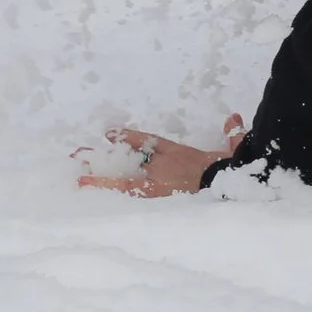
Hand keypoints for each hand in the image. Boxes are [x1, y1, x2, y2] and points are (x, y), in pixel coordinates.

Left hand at [77, 114, 244, 196]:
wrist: (222, 183)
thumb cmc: (227, 171)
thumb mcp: (231, 152)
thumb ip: (233, 134)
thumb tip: (234, 116)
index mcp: (179, 154)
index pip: (151, 142)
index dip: (130, 137)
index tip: (110, 133)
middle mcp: (163, 165)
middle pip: (129, 160)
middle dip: (105, 158)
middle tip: (79, 154)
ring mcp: (156, 180)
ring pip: (122, 178)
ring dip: (99, 176)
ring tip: (77, 177)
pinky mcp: (153, 195)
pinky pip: (126, 192)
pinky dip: (107, 188)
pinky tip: (87, 187)